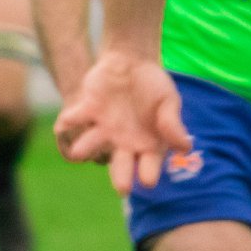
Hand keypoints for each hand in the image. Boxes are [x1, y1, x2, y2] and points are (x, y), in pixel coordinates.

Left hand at [55, 50, 190, 193]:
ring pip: (92, 144)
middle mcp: (123, 143)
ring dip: (85, 148)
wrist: (132, 62)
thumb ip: (172, 124)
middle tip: (122, 188)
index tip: (149, 181)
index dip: (149, 173)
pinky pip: (76, 119)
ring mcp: (103, 129)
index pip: (149, 165)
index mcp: (147, 145)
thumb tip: (185, 147)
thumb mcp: (168, 101)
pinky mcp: (87, 112)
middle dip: (120, 176)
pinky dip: (70, 121)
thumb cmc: (154, 86)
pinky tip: (65, 121)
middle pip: (121, 165)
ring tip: (78, 152)